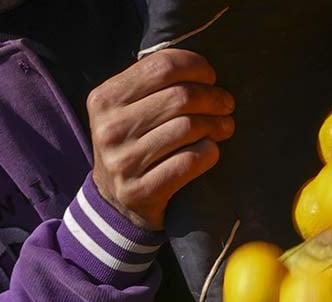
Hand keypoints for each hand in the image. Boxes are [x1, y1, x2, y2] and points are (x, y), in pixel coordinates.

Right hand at [85, 49, 234, 229]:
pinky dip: (209, 153)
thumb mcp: (127, 111)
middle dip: (213, 98)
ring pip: (188, 128)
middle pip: (180, 97)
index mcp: (105, 99)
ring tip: (224, 127)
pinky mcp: (141, 190)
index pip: (162, 67)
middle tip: (226, 105)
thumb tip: (202, 68)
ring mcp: (123, 162)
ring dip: (216, 125)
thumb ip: (152, 85)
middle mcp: (110, 129)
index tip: (211, 77)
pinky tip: (212, 151)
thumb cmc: (134, 146)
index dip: (196, 67)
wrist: (116, 205)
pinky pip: (190, 161)